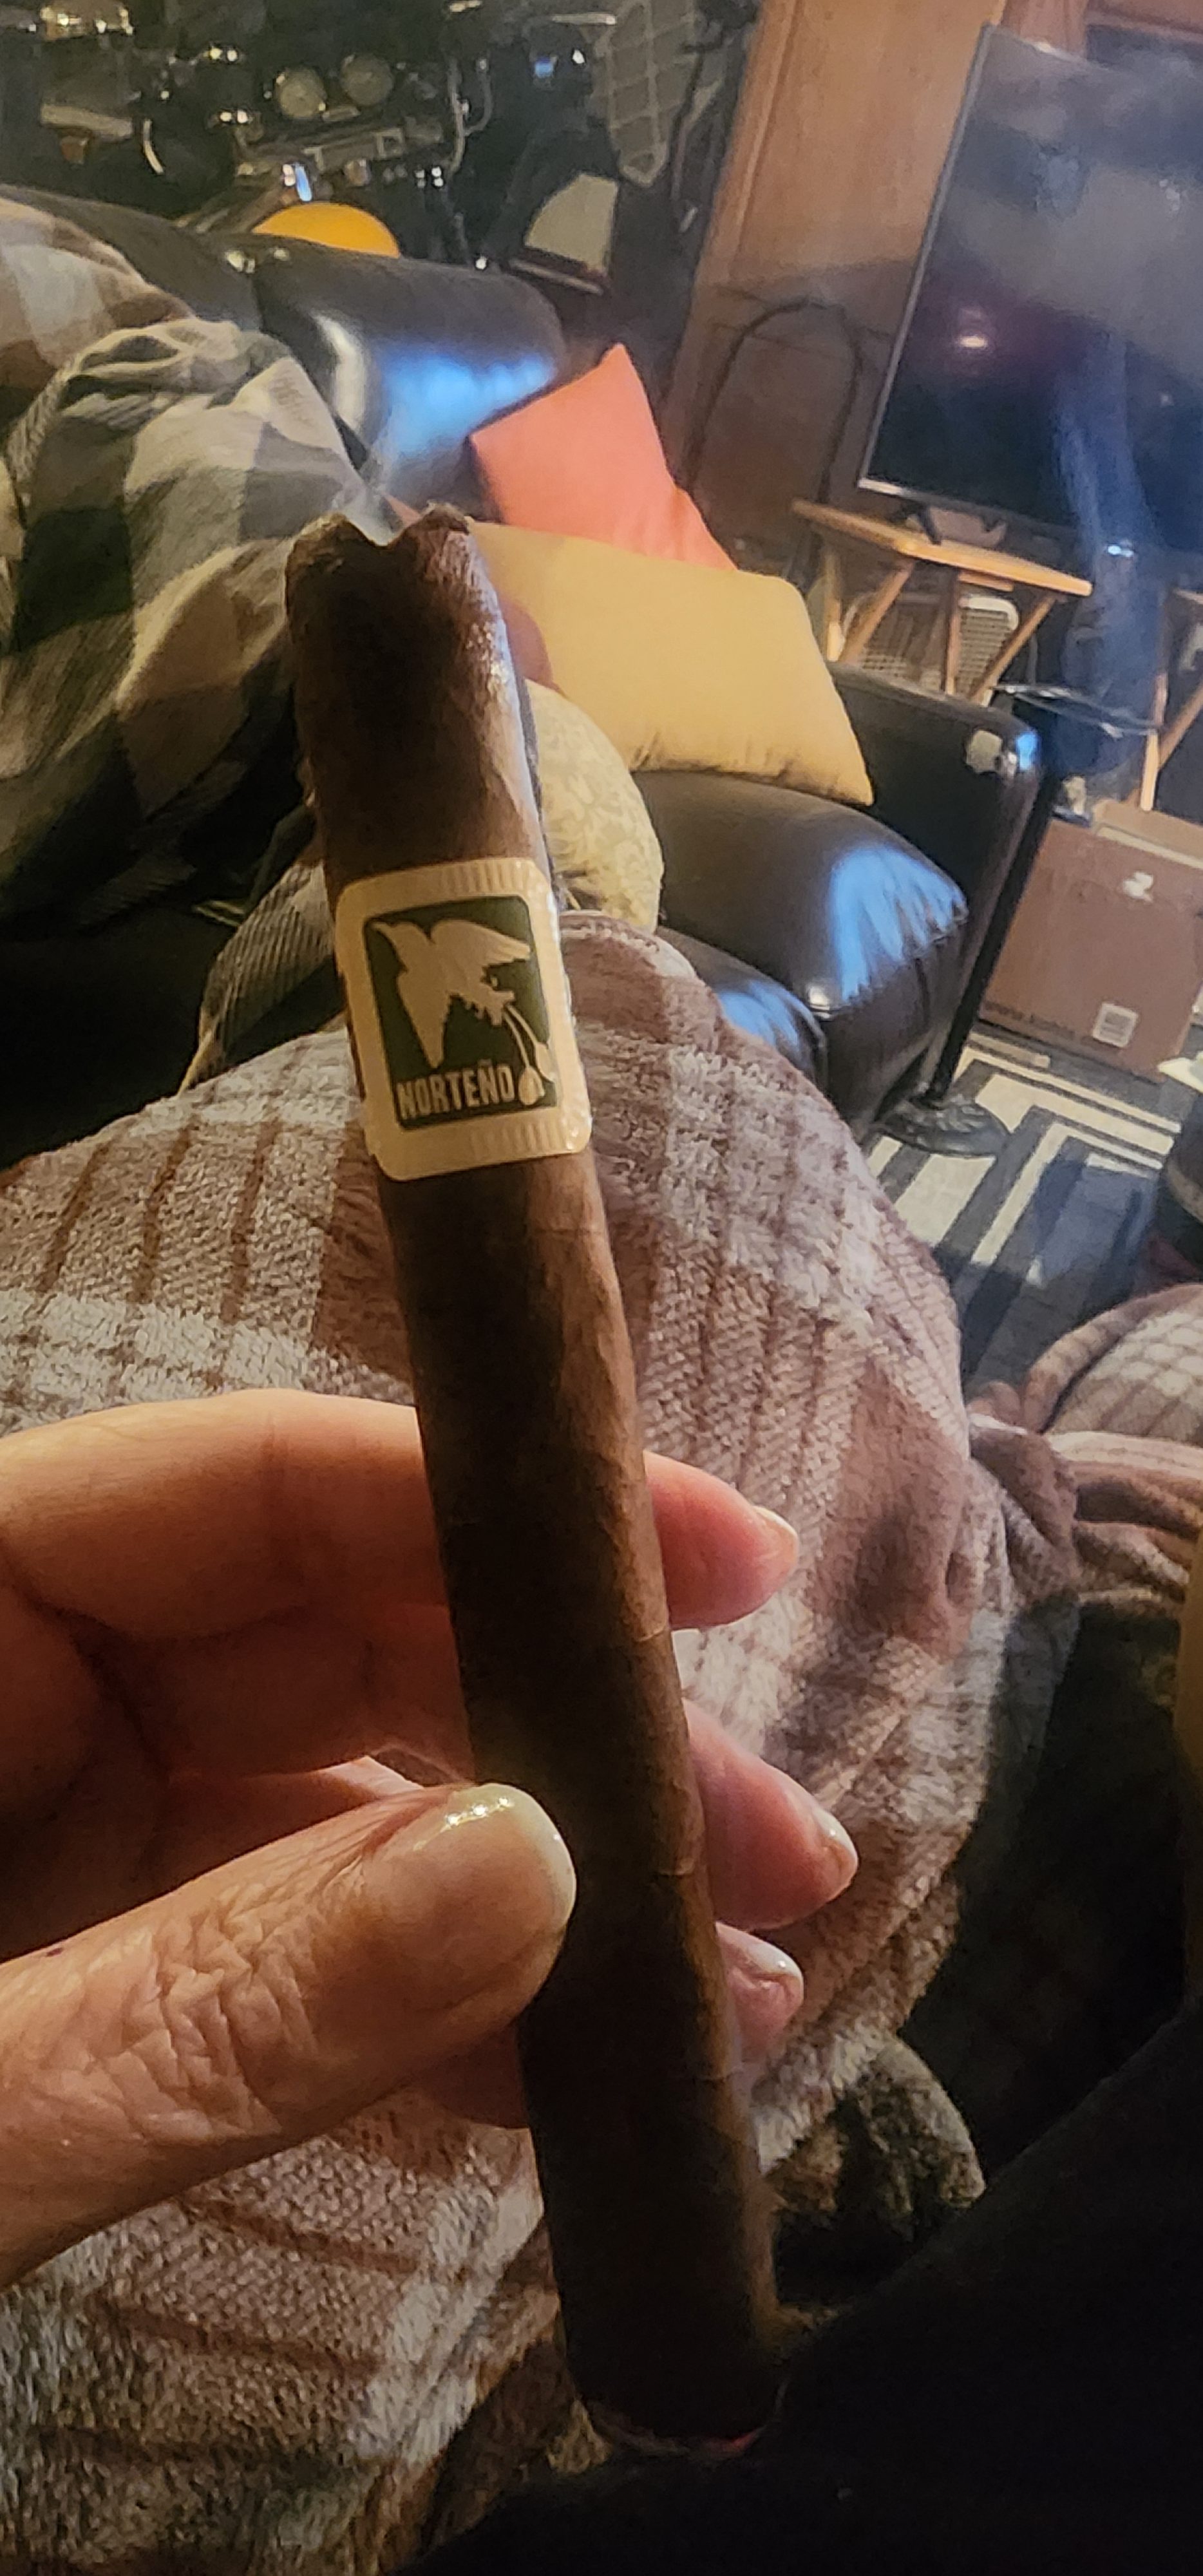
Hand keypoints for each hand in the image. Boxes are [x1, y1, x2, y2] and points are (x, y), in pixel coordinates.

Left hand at [0, 1391, 855, 2289]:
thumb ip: (211, 2002)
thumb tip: (533, 1867)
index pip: (245, 1489)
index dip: (490, 1502)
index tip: (732, 1564)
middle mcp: (18, 1691)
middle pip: (329, 1642)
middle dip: (572, 1732)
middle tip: (780, 1847)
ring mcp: (51, 1835)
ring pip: (333, 1808)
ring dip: (541, 1892)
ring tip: (740, 1987)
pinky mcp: (86, 1976)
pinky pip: (283, 1951)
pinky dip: (434, 2005)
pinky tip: (583, 2062)